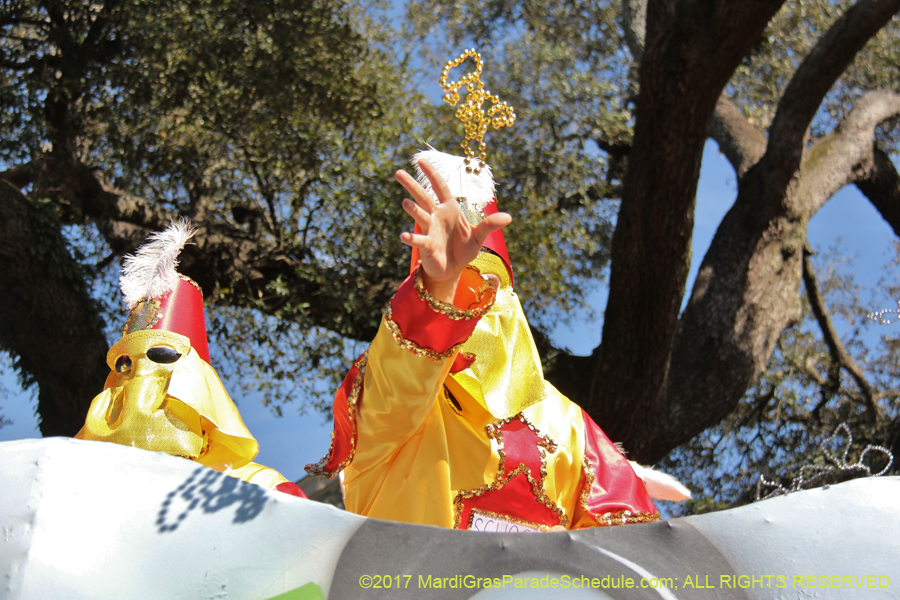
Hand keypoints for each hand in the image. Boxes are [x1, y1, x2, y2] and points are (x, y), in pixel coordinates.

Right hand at [396, 160, 510, 302]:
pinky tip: (404, 236)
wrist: (452, 270)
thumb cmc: (462, 249)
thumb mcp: (479, 236)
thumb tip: (509, 217)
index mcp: (449, 209)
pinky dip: (412, 238)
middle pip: (423, 197)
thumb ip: (490, 224)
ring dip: (413, 210)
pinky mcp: (427, 246)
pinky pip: (419, 240)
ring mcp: (430, 230)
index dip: (432, 173)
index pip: (440, 187)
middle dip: (411, 185)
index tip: (421, 160)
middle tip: (398, 172)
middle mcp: (436, 216)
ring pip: (420, 216)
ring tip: (405, 202)